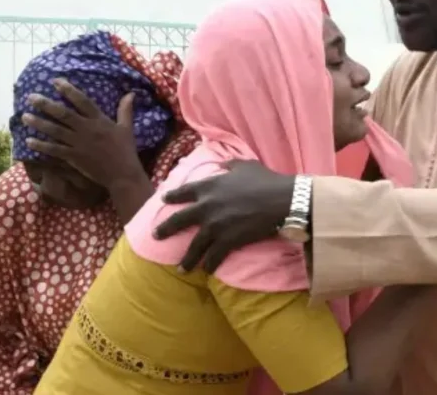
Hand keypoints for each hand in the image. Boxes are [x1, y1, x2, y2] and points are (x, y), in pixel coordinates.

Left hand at [22, 79, 146, 188]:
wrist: (122, 174)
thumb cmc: (125, 150)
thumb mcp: (127, 128)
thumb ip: (125, 110)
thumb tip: (131, 93)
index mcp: (99, 120)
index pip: (82, 101)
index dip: (68, 90)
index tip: (55, 81)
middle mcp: (86, 129)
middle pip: (63, 114)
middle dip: (46, 105)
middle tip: (31, 97)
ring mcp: (78, 143)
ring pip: (55, 130)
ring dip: (39, 123)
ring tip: (25, 116)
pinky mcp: (74, 157)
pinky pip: (54, 149)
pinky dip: (41, 145)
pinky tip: (29, 141)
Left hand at [153, 160, 293, 271]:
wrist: (280, 201)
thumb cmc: (264, 180)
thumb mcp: (244, 165)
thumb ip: (229, 165)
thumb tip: (221, 165)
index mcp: (209, 186)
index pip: (184, 192)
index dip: (172, 196)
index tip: (164, 200)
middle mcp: (206, 207)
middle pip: (179, 220)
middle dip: (165, 229)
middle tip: (156, 235)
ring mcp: (215, 226)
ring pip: (194, 246)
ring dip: (187, 258)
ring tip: (181, 268)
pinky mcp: (227, 241)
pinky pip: (214, 257)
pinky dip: (209, 265)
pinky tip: (206, 271)